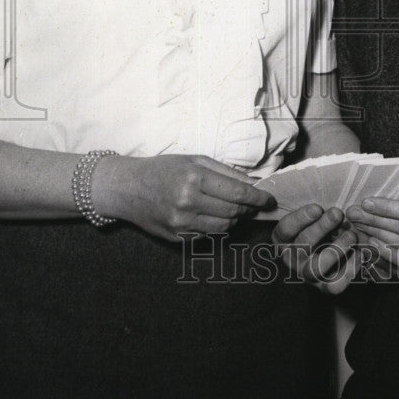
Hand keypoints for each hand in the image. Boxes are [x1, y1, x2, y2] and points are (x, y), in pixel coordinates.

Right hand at [95, 154, 274, 242]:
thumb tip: (255, 184)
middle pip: (233, 211)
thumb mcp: (195, 160)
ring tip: (234, 208)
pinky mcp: (177, 238)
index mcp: (193, 178)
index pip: (236, 193)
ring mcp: (181, 223)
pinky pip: (208, 235)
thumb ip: (226, 172)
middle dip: (249, 208)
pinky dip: (217, 226)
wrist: (128, 188)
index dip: (258, 198)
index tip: (270, 199)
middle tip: (255, 204)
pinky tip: (213, 215)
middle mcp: (187, 202)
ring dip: (235, 218)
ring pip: (224, 226)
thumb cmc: (164, 169)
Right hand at [272, 205, 357, 294]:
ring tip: (351, 234)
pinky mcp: (324, 287)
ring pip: (317, 267)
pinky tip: (359, 253)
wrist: (326, 251)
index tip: (318, 208)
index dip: (301, 218)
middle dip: (322, 227)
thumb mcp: (312, 217)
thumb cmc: (319, 226)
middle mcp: (292, 258)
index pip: (286, 228)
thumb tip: (333, 208)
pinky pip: (335, 285)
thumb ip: (318, 212)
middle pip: (303, 244)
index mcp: (284, 239)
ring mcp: (307, 274)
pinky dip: (349, 269)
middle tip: (338, 213)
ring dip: (336, 249)